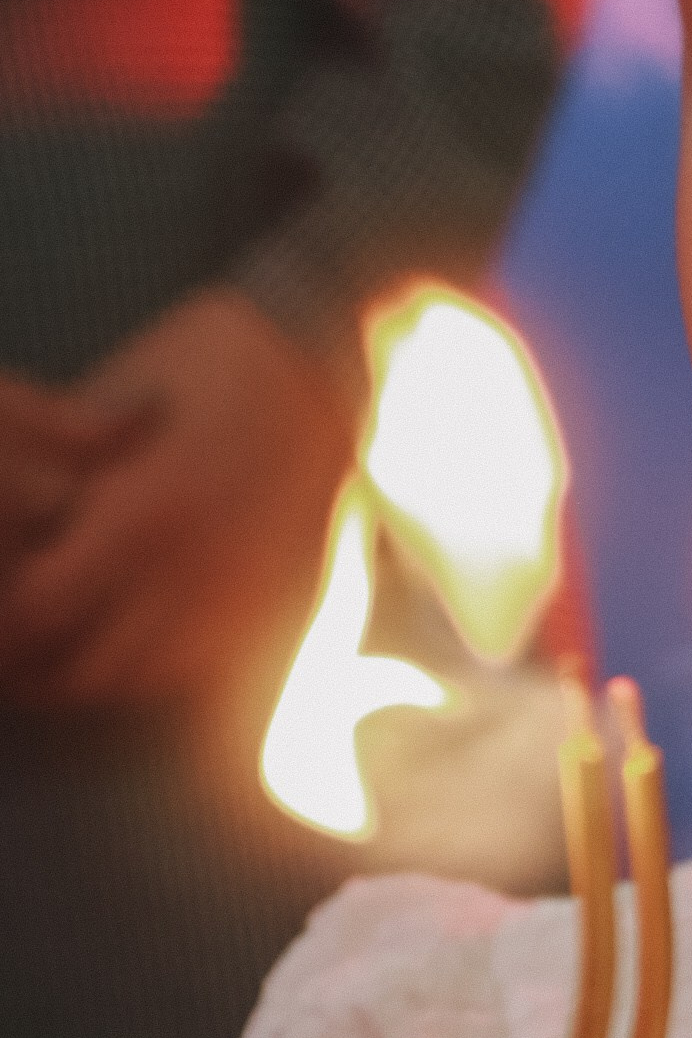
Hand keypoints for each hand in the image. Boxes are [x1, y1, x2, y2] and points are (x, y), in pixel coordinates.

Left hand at [0, 287, 354, 710]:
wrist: (316, 358)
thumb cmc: (203, 361)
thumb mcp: (107, 406)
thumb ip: (59, 475)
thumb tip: (21, 526)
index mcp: (137, 519)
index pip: (39, 612)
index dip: (5, 621)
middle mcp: (188, 572)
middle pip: (87, 668)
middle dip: (39, 663)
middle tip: (18, 642)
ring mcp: (235, 593)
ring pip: (144, 678)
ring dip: (96, 671)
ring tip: (65, 649)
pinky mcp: (269, 598)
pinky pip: (200, 662)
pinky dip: (154, 666)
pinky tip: (130, 639)